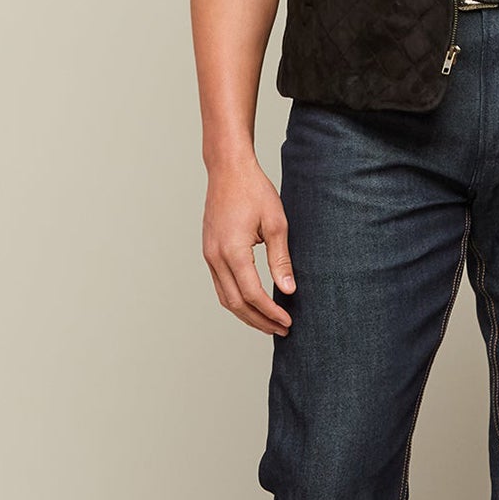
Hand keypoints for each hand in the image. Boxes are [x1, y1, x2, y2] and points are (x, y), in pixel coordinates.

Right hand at [203, 155, 295, 335]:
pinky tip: (253, 304)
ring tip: (269, 323)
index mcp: (233, 251)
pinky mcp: (209, 252)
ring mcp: (209, 255)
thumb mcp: (276, 223)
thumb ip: (281, 259)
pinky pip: (220, 285)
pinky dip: (236, 300)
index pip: (252, 294)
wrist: (228, 170)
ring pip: (225, 297)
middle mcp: (216, 257)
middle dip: (259, 320)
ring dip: (247, 314)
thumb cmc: (254, 190)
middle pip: (236, 303)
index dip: (270, 312)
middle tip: (281, 329)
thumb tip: (289, 289)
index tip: (287, 321)